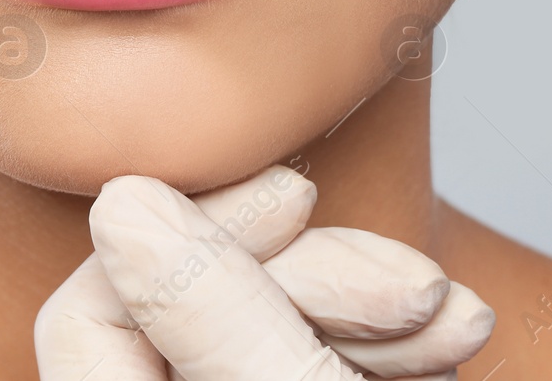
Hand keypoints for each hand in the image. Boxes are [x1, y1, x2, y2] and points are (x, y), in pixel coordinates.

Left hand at [34, 166, 494, 378]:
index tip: (297, 198)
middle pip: (187, 304)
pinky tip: (451, 334)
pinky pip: (316, 353)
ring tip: (456, 320)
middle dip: (316, 275)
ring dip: (371, 302)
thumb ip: (207, 311)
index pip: (95, 311)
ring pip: (263, 321)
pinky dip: (387, 339)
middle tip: (417, 288)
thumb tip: (119, 200)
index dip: (196, 237)